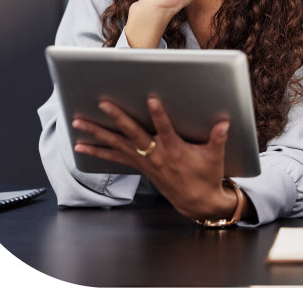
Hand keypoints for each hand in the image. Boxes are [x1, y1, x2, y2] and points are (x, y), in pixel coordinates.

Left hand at [72, 98, 240, 220]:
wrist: (196, 202)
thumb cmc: (206, 176)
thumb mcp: (215, 157)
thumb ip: (218, 138)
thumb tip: (224, 123)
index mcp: (175, 150)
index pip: (165, 129)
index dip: (159, 115)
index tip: (151, 99)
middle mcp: (155, 155)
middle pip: (133, 134)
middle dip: (118, 118)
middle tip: (104, 104)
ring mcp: (144, 162)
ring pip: (117, 145)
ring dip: (97, 134)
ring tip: (78, 123)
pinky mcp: (139, 166)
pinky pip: (114, 158)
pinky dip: (97, 152)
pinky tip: (81, 147)